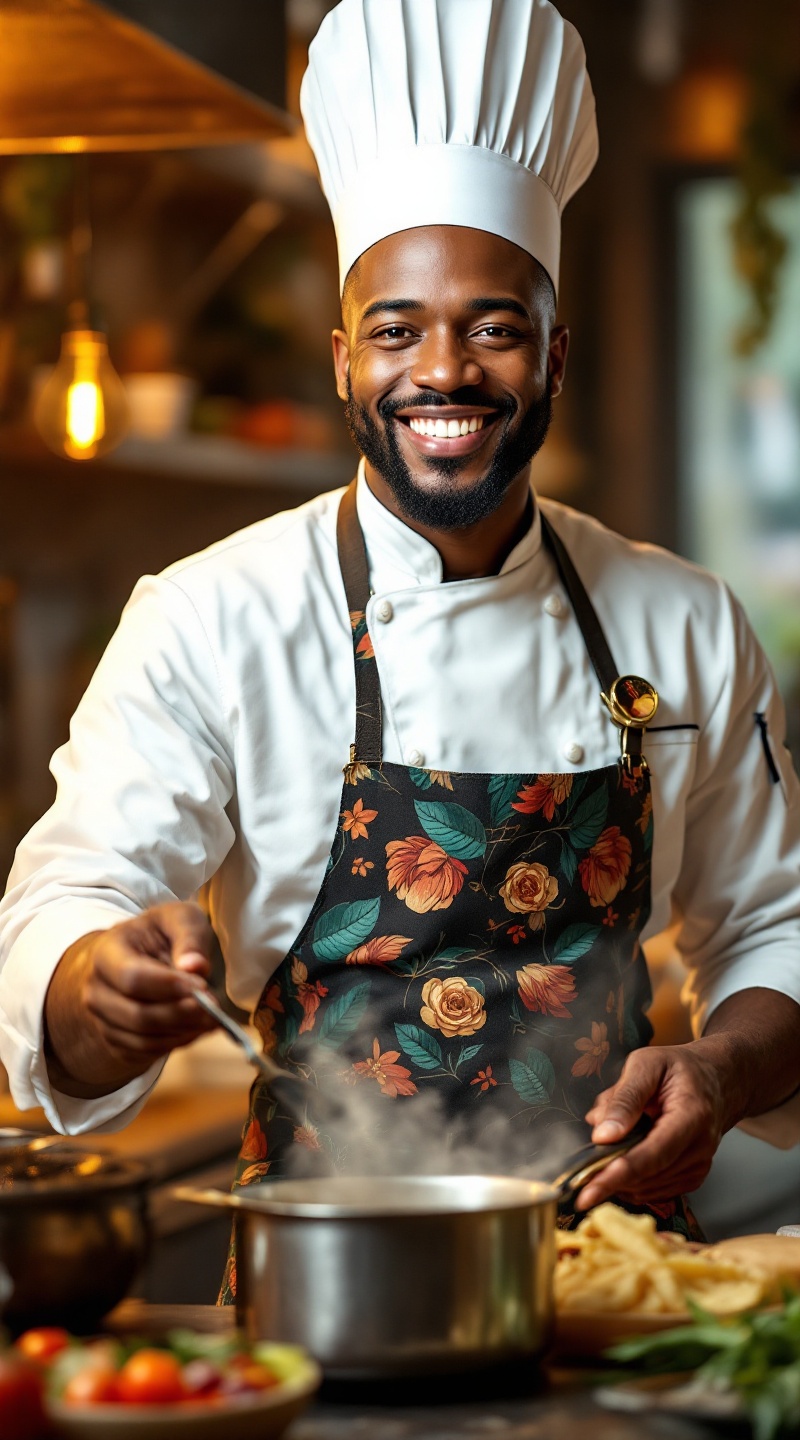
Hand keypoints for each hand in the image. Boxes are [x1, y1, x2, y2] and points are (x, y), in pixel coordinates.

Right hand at [44, 901, 217, 1096]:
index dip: (168, 986)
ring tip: (212, 1018)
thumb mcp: (179, 919)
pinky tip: (198, 1029)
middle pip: (138, 1014)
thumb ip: (189, 937)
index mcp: (106, 952)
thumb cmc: (160, 935)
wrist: (136, 956)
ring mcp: (102, 1019)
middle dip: (181, 1014)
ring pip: (143, 1038)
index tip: (201, 986)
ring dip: (182, 1032)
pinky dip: (176, 1043)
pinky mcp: (115, 1041)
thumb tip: (195, 967)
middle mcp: (96, 989)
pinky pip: (146, 1051)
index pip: (132, 978)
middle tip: (213, 1008)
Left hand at [576, 1039, 732, 1209]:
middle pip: (648, 1176)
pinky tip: (624, 1155)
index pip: (653, 1154)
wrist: (715, 1080)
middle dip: (608, 1176)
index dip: (618, 1173)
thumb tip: (602, 1133)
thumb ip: (624, 1097)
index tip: (588, 1190)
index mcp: (692, 1116)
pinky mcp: (692, 1177)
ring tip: (613, 1140)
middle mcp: (701, 1147)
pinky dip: (631, 1179)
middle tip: (580, 1168)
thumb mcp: (646, 1064)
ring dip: (619, 1173)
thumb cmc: (678, 1069)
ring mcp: (699, 1166)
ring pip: (647, 1187)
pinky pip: (653, 1190)